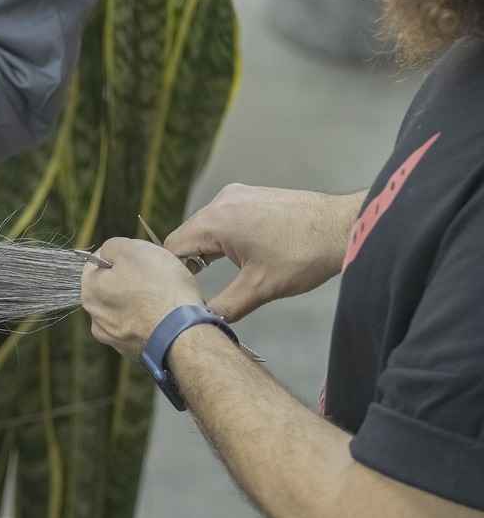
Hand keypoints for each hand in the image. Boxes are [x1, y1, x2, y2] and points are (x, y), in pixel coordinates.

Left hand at [81, 238, 204, 356]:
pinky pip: (139, 326)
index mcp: (90, 291)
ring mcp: (114, 337)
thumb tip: (108, 252)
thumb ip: (112, 247)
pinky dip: (148, 320)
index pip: (96, 263)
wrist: (183, 332)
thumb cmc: (160, 289)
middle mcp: (96, 317)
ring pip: (125, 308)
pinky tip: (163, 315)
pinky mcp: (132, 350)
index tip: (138, 258)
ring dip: (139, 301)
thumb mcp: (133, 250)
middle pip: (111, 287)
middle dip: (130, 279)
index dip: (120, 255)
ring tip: (162, 297)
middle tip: (154, 276)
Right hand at [163, 184, 364, 321]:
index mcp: (215, 221)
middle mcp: (221, 201)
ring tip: (228, 272)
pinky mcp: (253, 195)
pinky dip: (226, 237)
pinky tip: (244, 255)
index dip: (172, 273)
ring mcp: (238, 195)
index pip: (172, 247)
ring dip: (209, 250)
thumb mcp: (259, 289)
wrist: (346, 227)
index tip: (180, 293)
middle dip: (190, 263)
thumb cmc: (304, 255)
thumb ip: (223, 307)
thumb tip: (202, 322)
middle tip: (201, 289)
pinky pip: (225, 218)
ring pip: (206, 227)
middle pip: (187, 236)